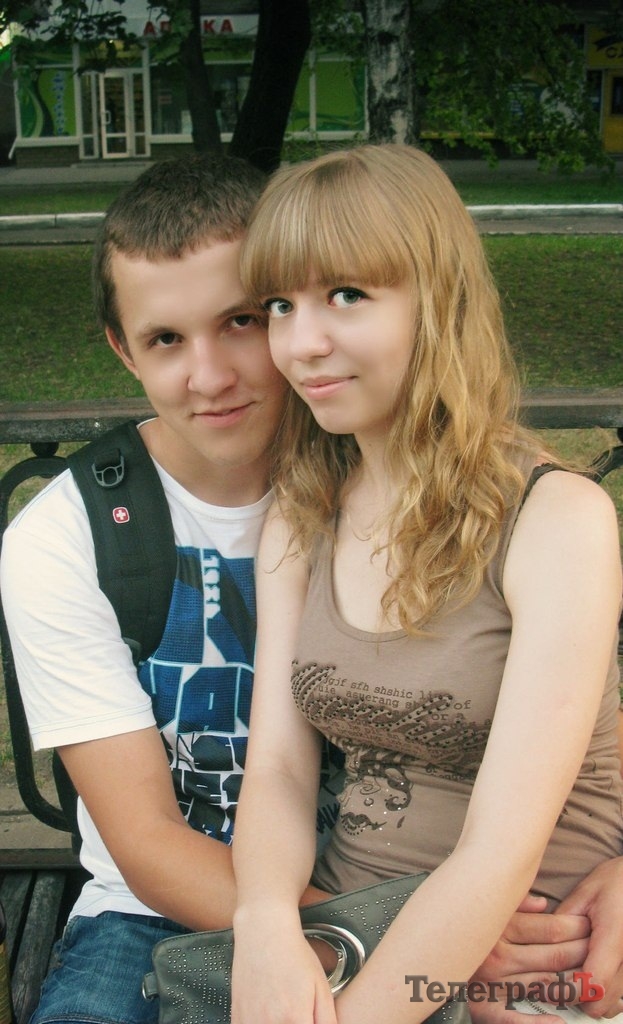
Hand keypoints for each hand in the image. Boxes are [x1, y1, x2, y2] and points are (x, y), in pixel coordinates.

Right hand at [232, 907, 336, 1023]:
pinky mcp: (236, 1016)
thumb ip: (327, 1021)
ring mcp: (249, 1021)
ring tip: (286, 1015)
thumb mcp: (321, 986)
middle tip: (300, 1016)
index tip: (308, 1022)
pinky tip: (270, 1018)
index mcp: (295, 1018)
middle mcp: (269, 1023)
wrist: (264, 930)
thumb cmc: (295, 955)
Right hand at [468, 894, 589, 1023]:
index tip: (591, 923)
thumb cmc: (455, 929)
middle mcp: (497, 954)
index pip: (551, 928)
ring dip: (571, 983)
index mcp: (499, 927)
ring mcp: (491, 983)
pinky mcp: (483, 1007)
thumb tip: (541, 903)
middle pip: (554, 955)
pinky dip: (539, 1022)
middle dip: (582, 951)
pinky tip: (559, 1021)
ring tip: (591, 981)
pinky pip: (515, 1017)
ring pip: (544, 983)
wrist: (420, 959)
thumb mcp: (480, 906)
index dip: (576, 926)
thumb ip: (511, 904)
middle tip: (598, 948)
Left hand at [554, 857, 622, 1017]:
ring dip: (592, 998)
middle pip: (600, 1002)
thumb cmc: (615, 883)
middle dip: (576, 996)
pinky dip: (606, 995)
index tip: (549, 982)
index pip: (592, 983)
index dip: (568, 989)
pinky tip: (593, 975)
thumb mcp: (584, 894)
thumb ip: (562, 921)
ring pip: (611, 1005)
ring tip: (576, 974)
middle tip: (558, 979)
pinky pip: (621, 999)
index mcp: (614, 936)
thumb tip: (538, 945)